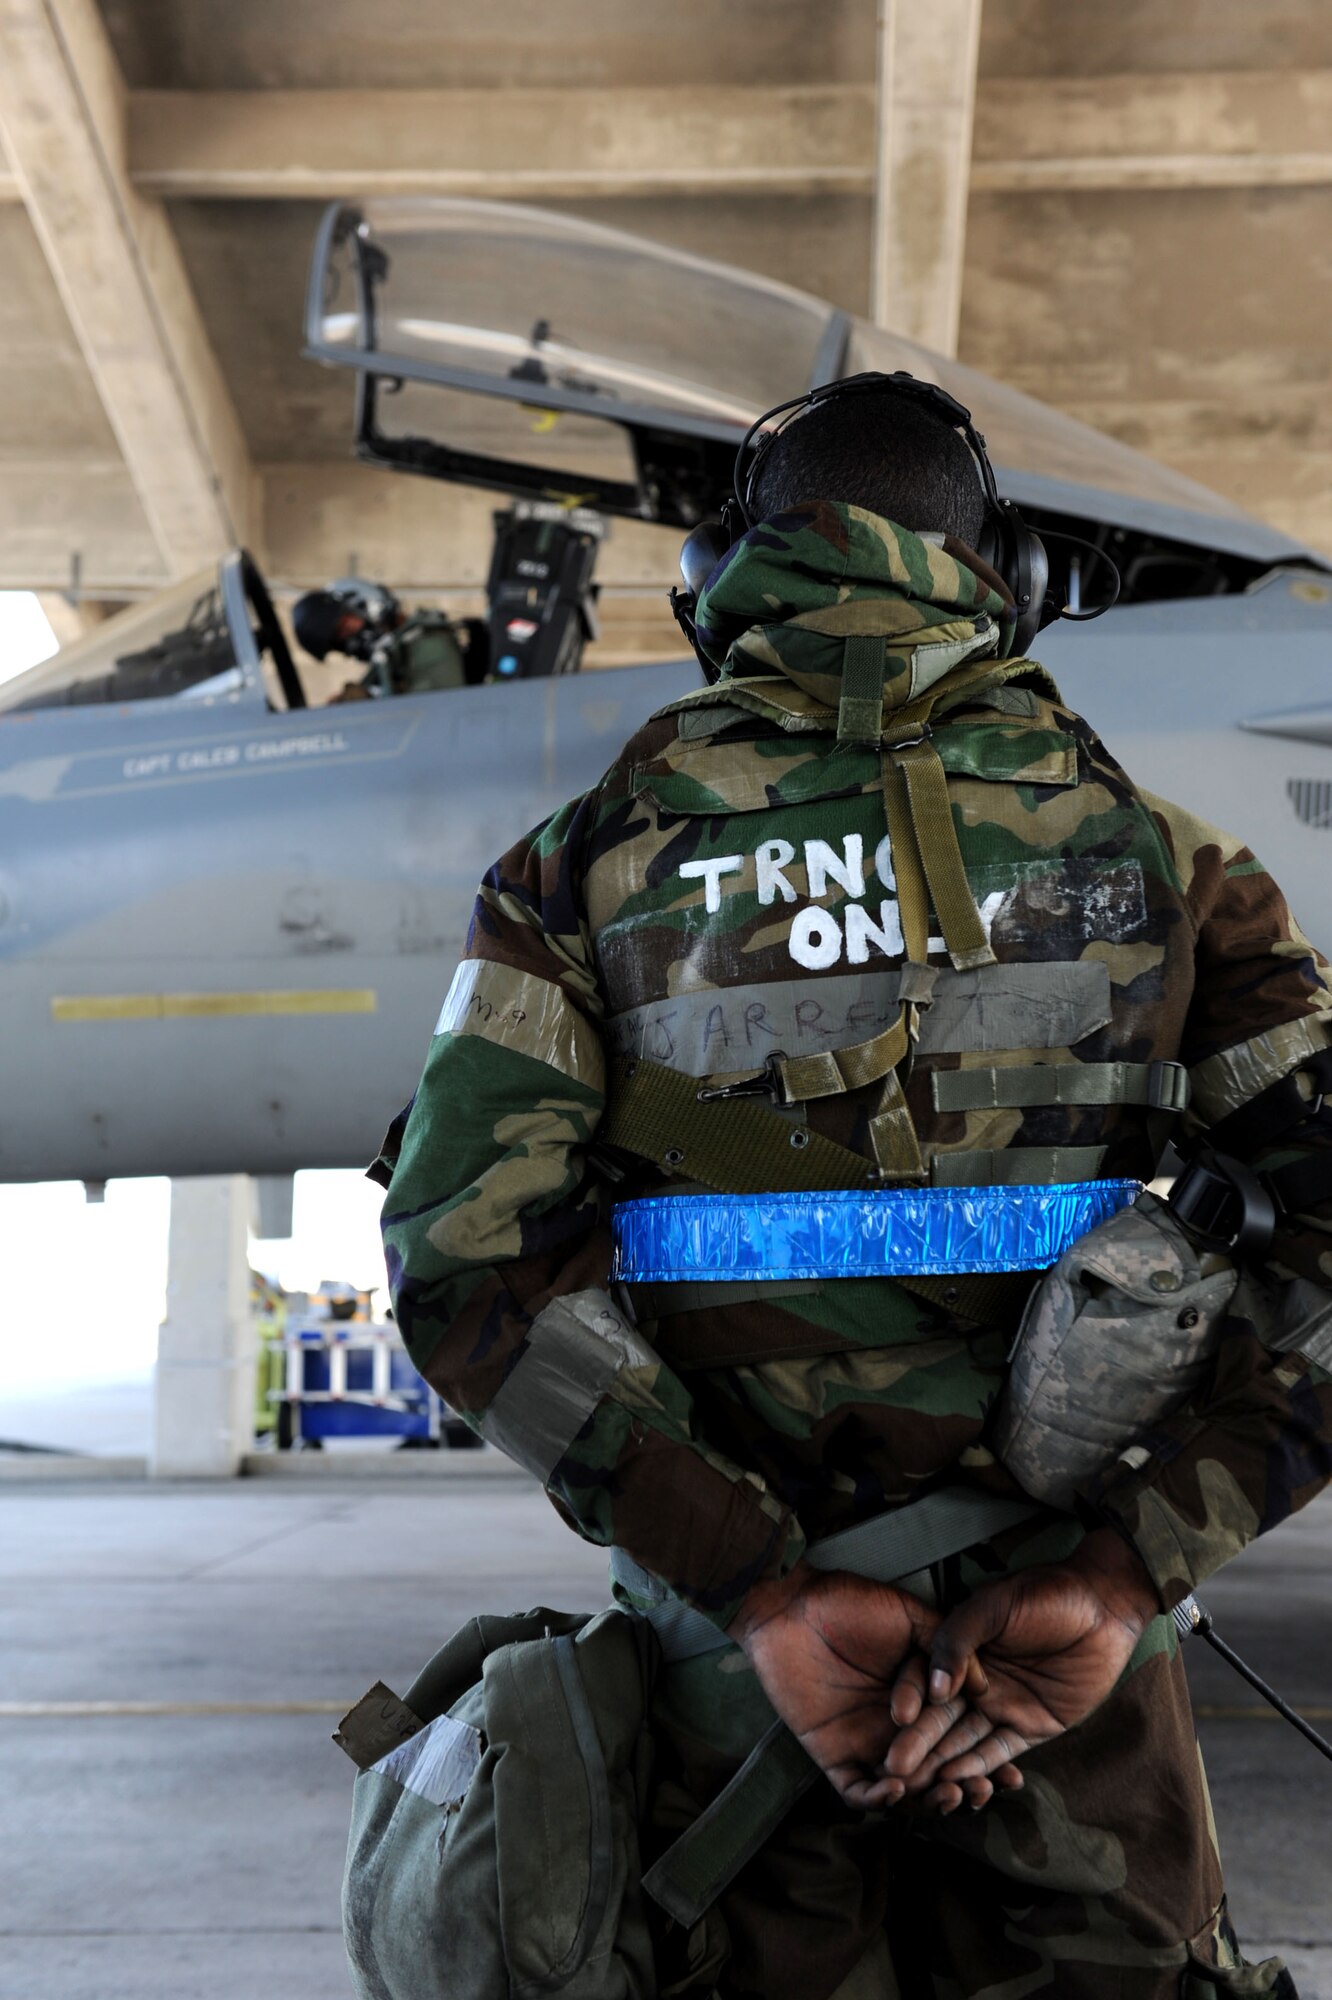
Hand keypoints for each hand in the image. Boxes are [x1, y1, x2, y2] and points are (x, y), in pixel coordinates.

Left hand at [730, 1562, 1018, 1812]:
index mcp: (921, 1698)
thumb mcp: (909, 1618)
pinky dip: (877, 1800)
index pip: (959, 1738)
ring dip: (928, 1799)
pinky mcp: (834, 1756)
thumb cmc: (850, 1603)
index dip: (986, 1758)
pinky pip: (857, 1792)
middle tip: (981, 1791)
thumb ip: (945, 1651)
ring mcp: (867, 1744)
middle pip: (938, 1770)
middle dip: (964, 1787)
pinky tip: (896, 1789)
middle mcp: (898, 1728)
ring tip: (948, 1793)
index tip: (1012, 1775)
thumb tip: (983, 1687)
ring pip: (905, 1790)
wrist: (792, 1606)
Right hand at [884, 1530, 1159, 1794]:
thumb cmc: (1046, 1595)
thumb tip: (933, 1685)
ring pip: (965, 1740)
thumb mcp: (994, 1606)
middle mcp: (975, 1683)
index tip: (894, 1719)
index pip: (924, 1679)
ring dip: (941, 1761)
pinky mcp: (1032, 1728)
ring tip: (917, 1783)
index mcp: (960, 1650)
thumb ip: (959, 1639)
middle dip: (916, 1743)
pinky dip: (979, 1766)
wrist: (1104, 1607)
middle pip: (939, 1716)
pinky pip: (1000, 1751)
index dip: (908, 1699)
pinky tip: (956, 1779)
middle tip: (893, 1767)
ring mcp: (1003, 1707)